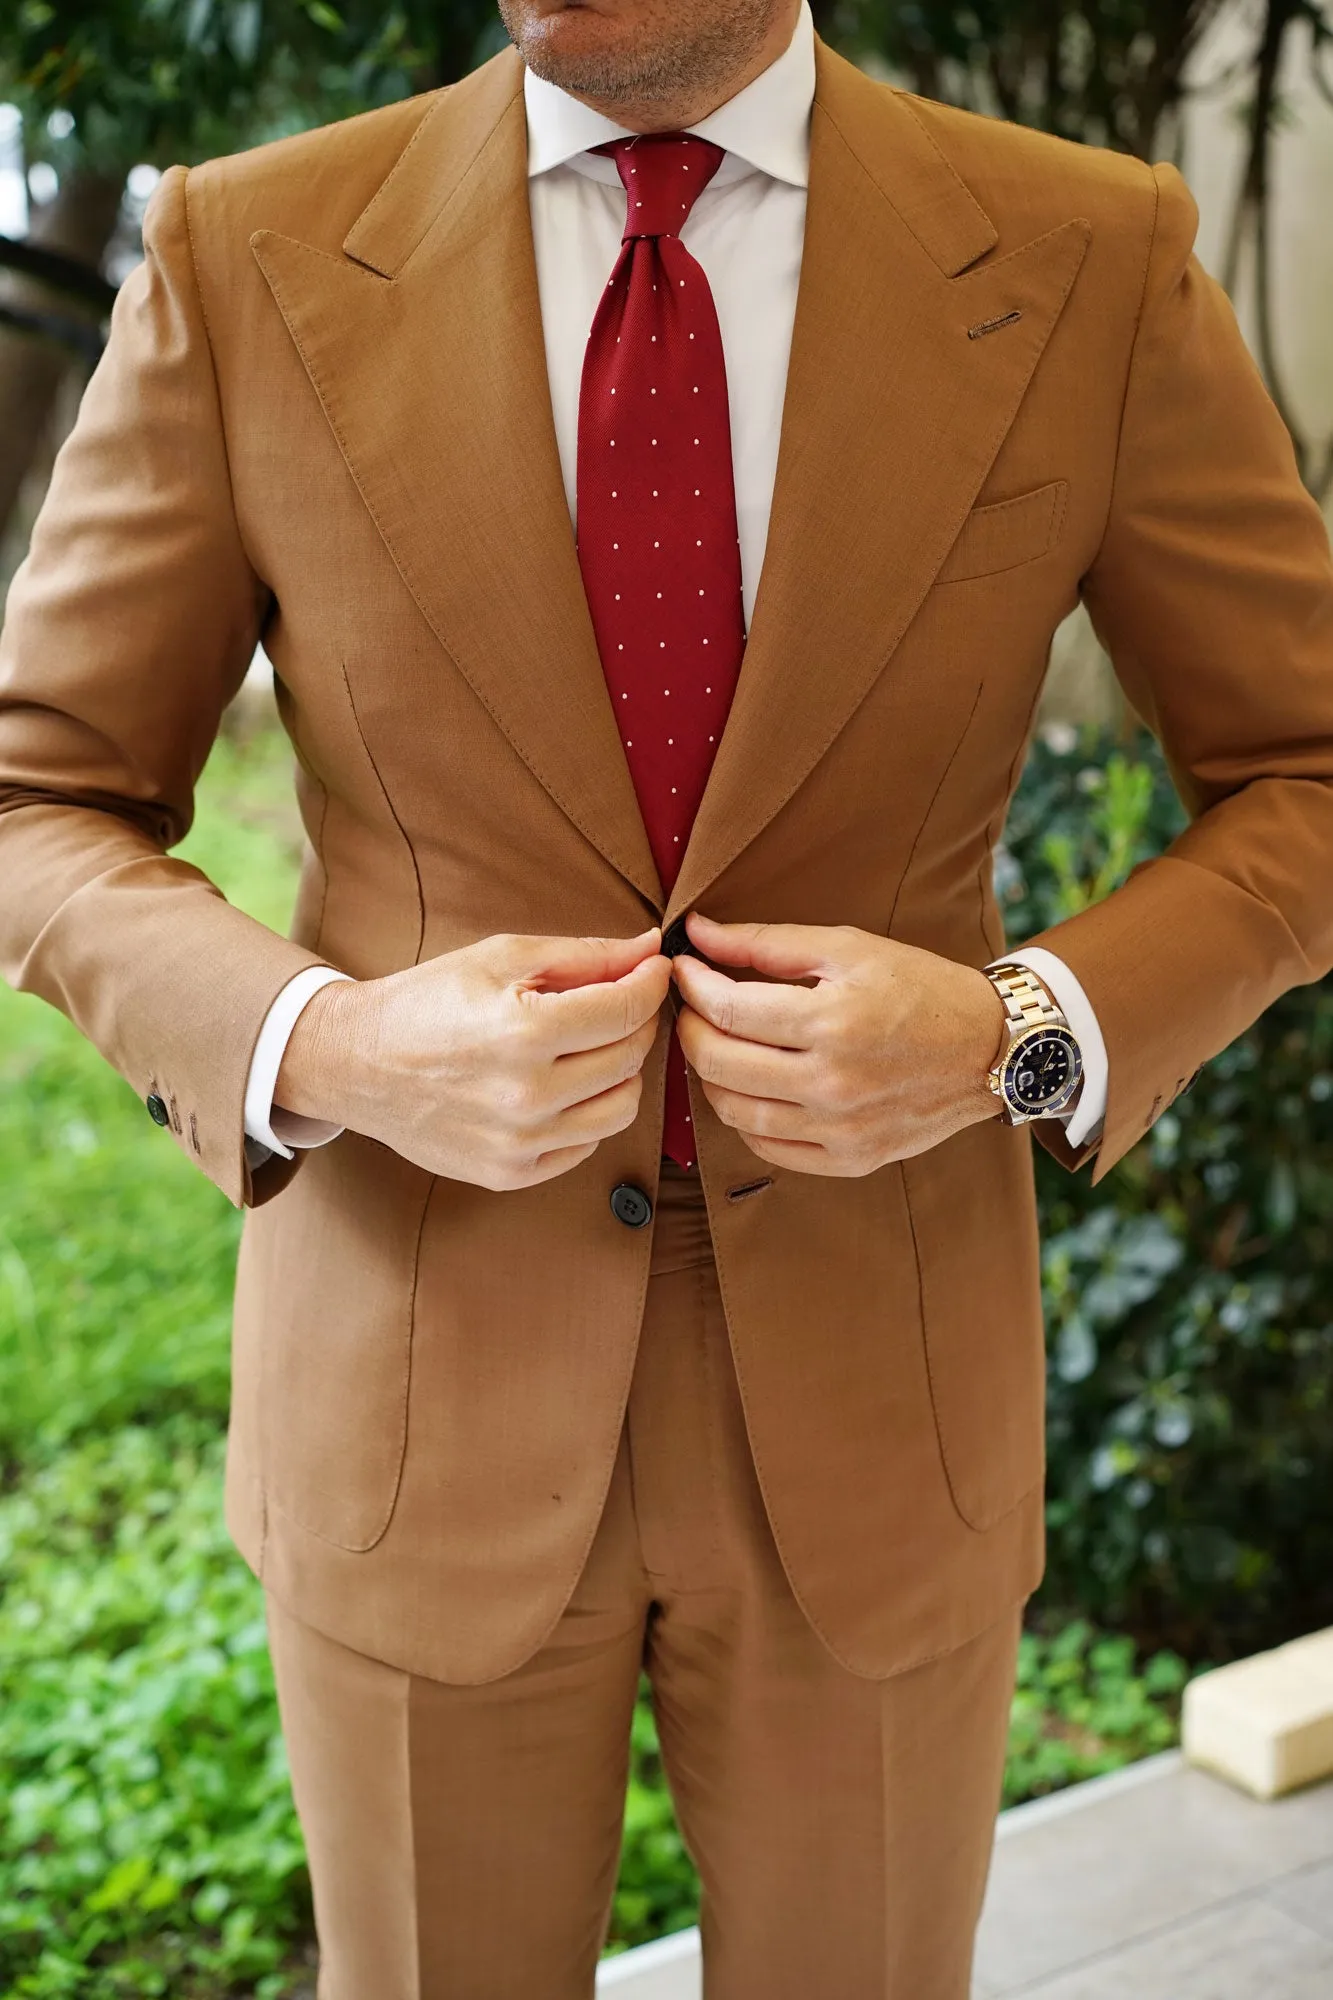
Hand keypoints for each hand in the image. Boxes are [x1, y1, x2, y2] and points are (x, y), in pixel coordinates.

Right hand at [276, 929, 670, 1189]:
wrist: (357, 1063)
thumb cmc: (428, 1001)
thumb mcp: (501, 957)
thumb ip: (583, 956)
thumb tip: (648, 950)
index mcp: (524, 1031)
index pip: (627, 1011)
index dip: (652, 984)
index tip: (653, 970)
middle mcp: (526, 1095)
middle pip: (630, 1058)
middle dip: (637, 1022)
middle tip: (621, 1002)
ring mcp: (519, 1142)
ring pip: (621, 1109)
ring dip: (622, 1072)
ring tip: (595, 1047)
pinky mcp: (510, 1173)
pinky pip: (585, 1145)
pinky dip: (588, 1112)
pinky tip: (563, 1085)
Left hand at [672, 913, 1005, 1176]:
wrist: (990, 1049)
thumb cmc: (920, 989)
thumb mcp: (848, 947)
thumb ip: (766, 942)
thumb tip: (697, 933)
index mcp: (832, 1021)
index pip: (727, 1011)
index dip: (692, 987)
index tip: (684, 970)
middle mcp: (832, 1082)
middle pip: (718, 1064)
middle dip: (689, 1029)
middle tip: (693, 1007)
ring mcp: (840, 1128)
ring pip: (733, 1112)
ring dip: (710, 1075)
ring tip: (719, 1044)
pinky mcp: (850, 1158)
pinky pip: (767, 1147)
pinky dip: (745, 1117)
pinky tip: (752, 1086)